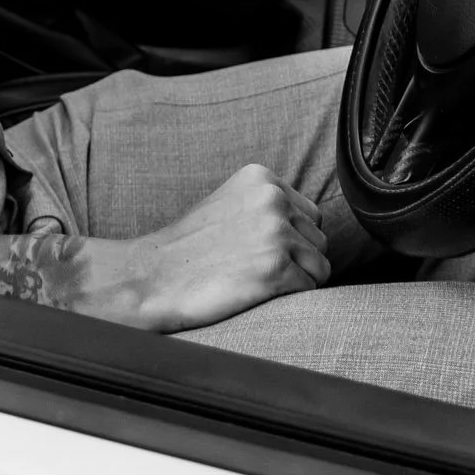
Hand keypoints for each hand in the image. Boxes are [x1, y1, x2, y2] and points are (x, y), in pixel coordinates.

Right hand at [73, 165, 330, 332]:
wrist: (154, 275)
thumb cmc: (191, 247)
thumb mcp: (230, 203)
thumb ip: (266, 203)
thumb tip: (308, 225)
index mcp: (261, 177)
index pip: (309, 214)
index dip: (290, 240)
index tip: (257, 250)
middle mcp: (273, 198)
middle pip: (318, 239)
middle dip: (298, 258)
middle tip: (256, 267)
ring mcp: (277, 232)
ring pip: (320, 266)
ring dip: (297, 279)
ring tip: (255, 279)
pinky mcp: (278, 269)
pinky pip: (310, 289)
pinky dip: (290, 297)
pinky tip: (257, 292)